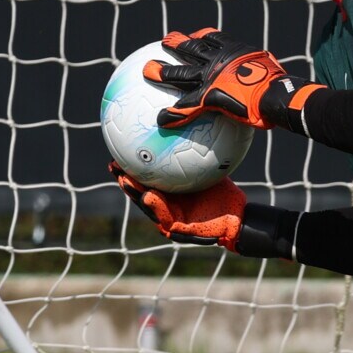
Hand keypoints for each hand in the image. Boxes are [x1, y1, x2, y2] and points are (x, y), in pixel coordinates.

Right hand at [111, 162, 246, 250]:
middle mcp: (167, 205)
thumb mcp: (210, 169)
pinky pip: (166, 218)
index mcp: (170, 192)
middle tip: (114, 165)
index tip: (119, 153)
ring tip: (125, 181)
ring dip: (135, 194)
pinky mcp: (181, 230)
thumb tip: (192, 122)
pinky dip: (156, 208)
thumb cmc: (223, 192)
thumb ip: (197, 152)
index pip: (145, 179)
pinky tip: (149, 196)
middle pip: (141, 192)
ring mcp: (172, 219)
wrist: (238, 215)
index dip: (131, 169)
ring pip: (149, 206)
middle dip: (126, 180)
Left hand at [144, 28, 322, 129]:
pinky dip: (174, 113)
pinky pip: (186, 105)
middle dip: (178, 44)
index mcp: (235, 52)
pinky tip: (161, 120)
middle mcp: (219, 61)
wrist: (277, 95)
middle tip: (166, 41)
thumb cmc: (281, 87)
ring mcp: (212, 77)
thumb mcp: (272, 73)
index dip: (204, 36)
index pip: (216, 39)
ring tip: (147, 70)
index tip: (196, 34)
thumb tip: (278, 85)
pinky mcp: (209, 94)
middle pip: (193, 49)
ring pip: (181, 73)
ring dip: (163, 71)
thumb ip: (265, 76)